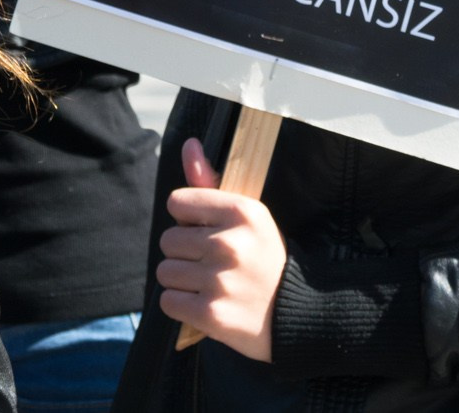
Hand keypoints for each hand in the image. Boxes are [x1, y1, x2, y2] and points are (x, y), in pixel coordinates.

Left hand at [156, 138, 286, 360]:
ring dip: (181, 280)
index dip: (188, 218)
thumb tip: (189, 144)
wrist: (294, 312)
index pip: (177, 202)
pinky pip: (167, 301)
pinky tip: (205, 302)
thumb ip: (211, 182)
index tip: (207, 230)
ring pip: (165, 271)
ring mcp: (220, 281)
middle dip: (184, 252)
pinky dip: (181, 304)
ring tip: (208, 283)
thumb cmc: (264, 258)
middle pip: (168, 239)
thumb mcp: (248, 216)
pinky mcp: (211, 314)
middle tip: (212, 262)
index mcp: (242, 211)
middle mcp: (230, 244)